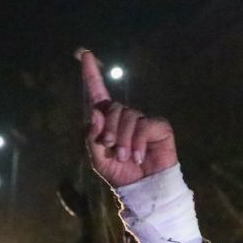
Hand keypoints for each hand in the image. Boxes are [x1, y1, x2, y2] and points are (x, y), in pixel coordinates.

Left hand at [79, 49, 177, 186]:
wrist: (143, 187)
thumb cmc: (120, 174)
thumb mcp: (98, 159)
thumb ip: (92, 137)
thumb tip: (94, 111)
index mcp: (106, 122)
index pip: (97, 94)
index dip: (90, 74)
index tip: (84, 54)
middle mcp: (123, 116)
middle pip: (112, 107)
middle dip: (109, 130)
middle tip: (112, 150)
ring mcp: (141, 120)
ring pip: (127, 116)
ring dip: (123, 140)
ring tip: (126, 157)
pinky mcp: (157, 126)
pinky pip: (143, 125)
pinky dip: (138, 142)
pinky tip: (140, 157)